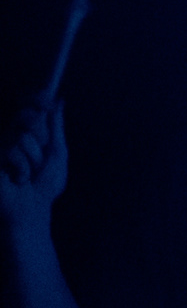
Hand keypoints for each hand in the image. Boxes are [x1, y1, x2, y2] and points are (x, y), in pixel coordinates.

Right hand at [1, 101, 66, 229]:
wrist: (32, 211)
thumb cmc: (45, 186)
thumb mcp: (57, 154)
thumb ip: (56, 127)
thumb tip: (59, 102)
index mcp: (28, 134)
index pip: (30, 108)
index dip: (36, 99)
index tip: (47, 96)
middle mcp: (11, 137)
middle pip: (28, 117)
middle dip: (41, 136)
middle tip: (42, 157)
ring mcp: (1, 149)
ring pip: (23, 137)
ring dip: (34, 159)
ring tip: (29, 174)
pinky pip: (12, 152)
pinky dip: (22, 167)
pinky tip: (18, 181)